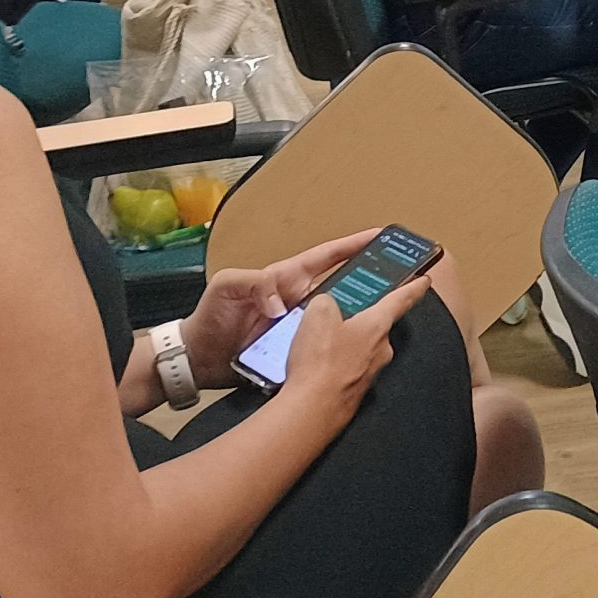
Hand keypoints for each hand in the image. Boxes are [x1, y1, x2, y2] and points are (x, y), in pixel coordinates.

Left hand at [181, 228, 376, 388]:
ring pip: (337, 317)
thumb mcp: (227, 286)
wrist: (197, 360)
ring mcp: (300, 326)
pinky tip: (356, 350)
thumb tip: (282, 304)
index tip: (382, 236)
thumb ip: (253, 283)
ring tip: (386, 316)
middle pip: (343, 285)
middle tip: (400, 278)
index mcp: (288, 277)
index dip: (354, 244)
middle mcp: (300, 299)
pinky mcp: (296, 351)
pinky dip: (339, 346)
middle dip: (371, 279)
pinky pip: (322, 346)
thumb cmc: (211, 316)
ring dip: (359, 316)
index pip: (328, 256)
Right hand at [277, 255, 433, 423]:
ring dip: (343, 344)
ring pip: (359, 349)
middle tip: (340, 315)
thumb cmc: (320, 363)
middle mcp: (381, 349)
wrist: (311, 411)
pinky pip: (346, 370)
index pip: (402, 299)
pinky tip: (314, 367)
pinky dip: (334, 365)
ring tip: (317, 344)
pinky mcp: (355, 392)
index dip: (413, 286)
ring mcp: (370, 374)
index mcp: (377, 325)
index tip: (425, 280)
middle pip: (375, 325)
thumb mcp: (317, 314)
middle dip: (360, 319)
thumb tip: (327, 307)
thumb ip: (327, 301)